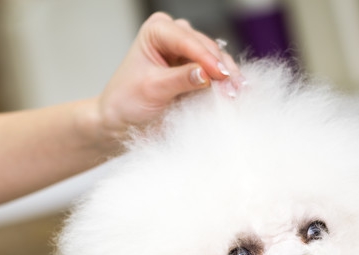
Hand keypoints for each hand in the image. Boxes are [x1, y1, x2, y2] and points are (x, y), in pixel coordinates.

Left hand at [97, 12, 241, 139]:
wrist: (122, 121)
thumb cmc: (127, 101)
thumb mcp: (152, 89)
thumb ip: (180, 80)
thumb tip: (207, 75)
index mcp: (158, 30)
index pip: (187, 40)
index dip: (206, 58)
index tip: (221, 75)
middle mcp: (175, 35)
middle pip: (206, 48)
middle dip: (221, 68)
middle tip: (234, 90)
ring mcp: (187, 52)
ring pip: (215, 59)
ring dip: (227, 77)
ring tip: (237, 93)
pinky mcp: (196, 70)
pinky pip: (215, 74)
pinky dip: (224, 84)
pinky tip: (236, 93)